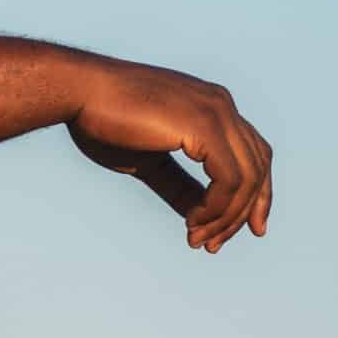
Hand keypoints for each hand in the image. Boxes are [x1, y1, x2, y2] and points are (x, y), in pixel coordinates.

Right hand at [65, 57, 273, 251]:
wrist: (78, 91)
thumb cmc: (103, 121)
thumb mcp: (147, 162)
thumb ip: (178, 185)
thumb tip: (198, 215)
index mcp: (212, 107)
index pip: (253, 154)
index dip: (256, 194)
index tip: (248, 229)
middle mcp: (222, 106)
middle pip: (259, 167)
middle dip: (243, 213)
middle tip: (213, 245)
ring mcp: (217, 113)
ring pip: (248, 177)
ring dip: (226, 217)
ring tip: (198, 239)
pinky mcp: (205, 126)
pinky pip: (230, 179)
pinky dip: (218, 207)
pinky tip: (193, 222)